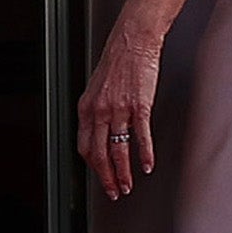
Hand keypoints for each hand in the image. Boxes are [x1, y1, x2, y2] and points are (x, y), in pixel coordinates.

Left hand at [78, 25, 161, 200]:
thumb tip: (100, 131)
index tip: (100, 177)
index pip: (84, 146)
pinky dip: (144, 154)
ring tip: (127, 186)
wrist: (133, 40)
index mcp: (87, 107)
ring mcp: (119, 109)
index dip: (92, 166)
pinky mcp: (140, 106)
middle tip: (113, 191)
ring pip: (118, 150)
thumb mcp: (97, 88)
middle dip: (106, 177)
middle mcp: (100, 110)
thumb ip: (97, 111)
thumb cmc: (117, 62)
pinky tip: (147, 165)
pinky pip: (141, 136)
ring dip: (123, 173)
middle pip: (99, 154)